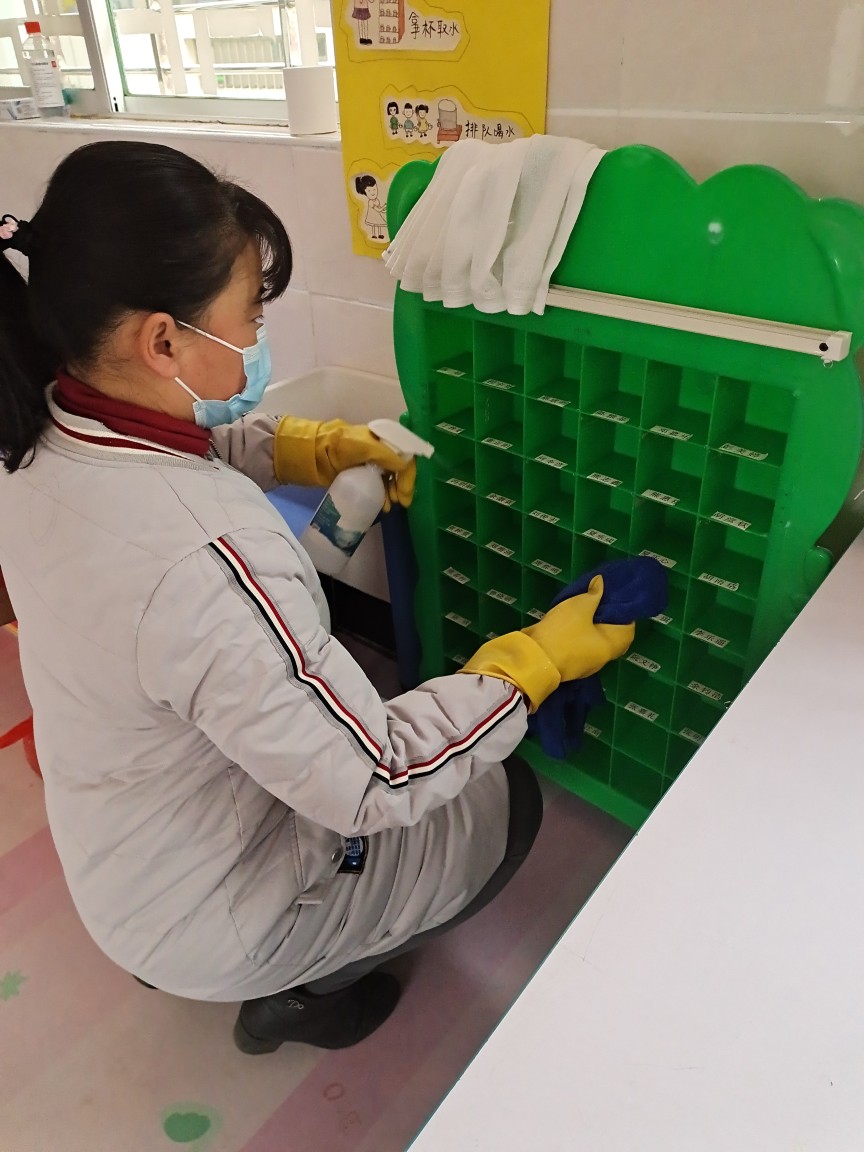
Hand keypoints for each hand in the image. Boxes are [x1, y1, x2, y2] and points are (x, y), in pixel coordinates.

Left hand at [274, 417, 416, 507]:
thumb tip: (405, 467)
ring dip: (393, 492)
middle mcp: (378, 450)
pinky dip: (382, 496)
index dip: (408, 474)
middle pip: (399, 469)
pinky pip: (377, 486)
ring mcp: (368, 464)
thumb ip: (386, 454)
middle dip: (402, 485)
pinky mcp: (358, 476)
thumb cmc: (336, 446)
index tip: (405, 492)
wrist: (309, 454)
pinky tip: (382, 505)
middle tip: (401, 502)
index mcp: (382, 439)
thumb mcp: (364, 446)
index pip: (405, 455)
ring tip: (390, 506)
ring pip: (390, 479)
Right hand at [523, 576, 633, 680]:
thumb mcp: (579, 606)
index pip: (629, 629)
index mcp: (611, 645)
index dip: (624, 614)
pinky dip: (582, 637)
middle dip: (608, 621)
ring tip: (584, 612)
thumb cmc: (562, 632)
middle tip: (598, 604)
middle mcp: (603, 658)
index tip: (614, 600)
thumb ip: (594, 593)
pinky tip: (572, 626)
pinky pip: (583, 649)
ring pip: (596, 644)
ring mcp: (588, 665)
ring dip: (593, 630)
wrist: (534, 659)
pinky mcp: (572, 666)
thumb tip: (601, 582)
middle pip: (613, 637)